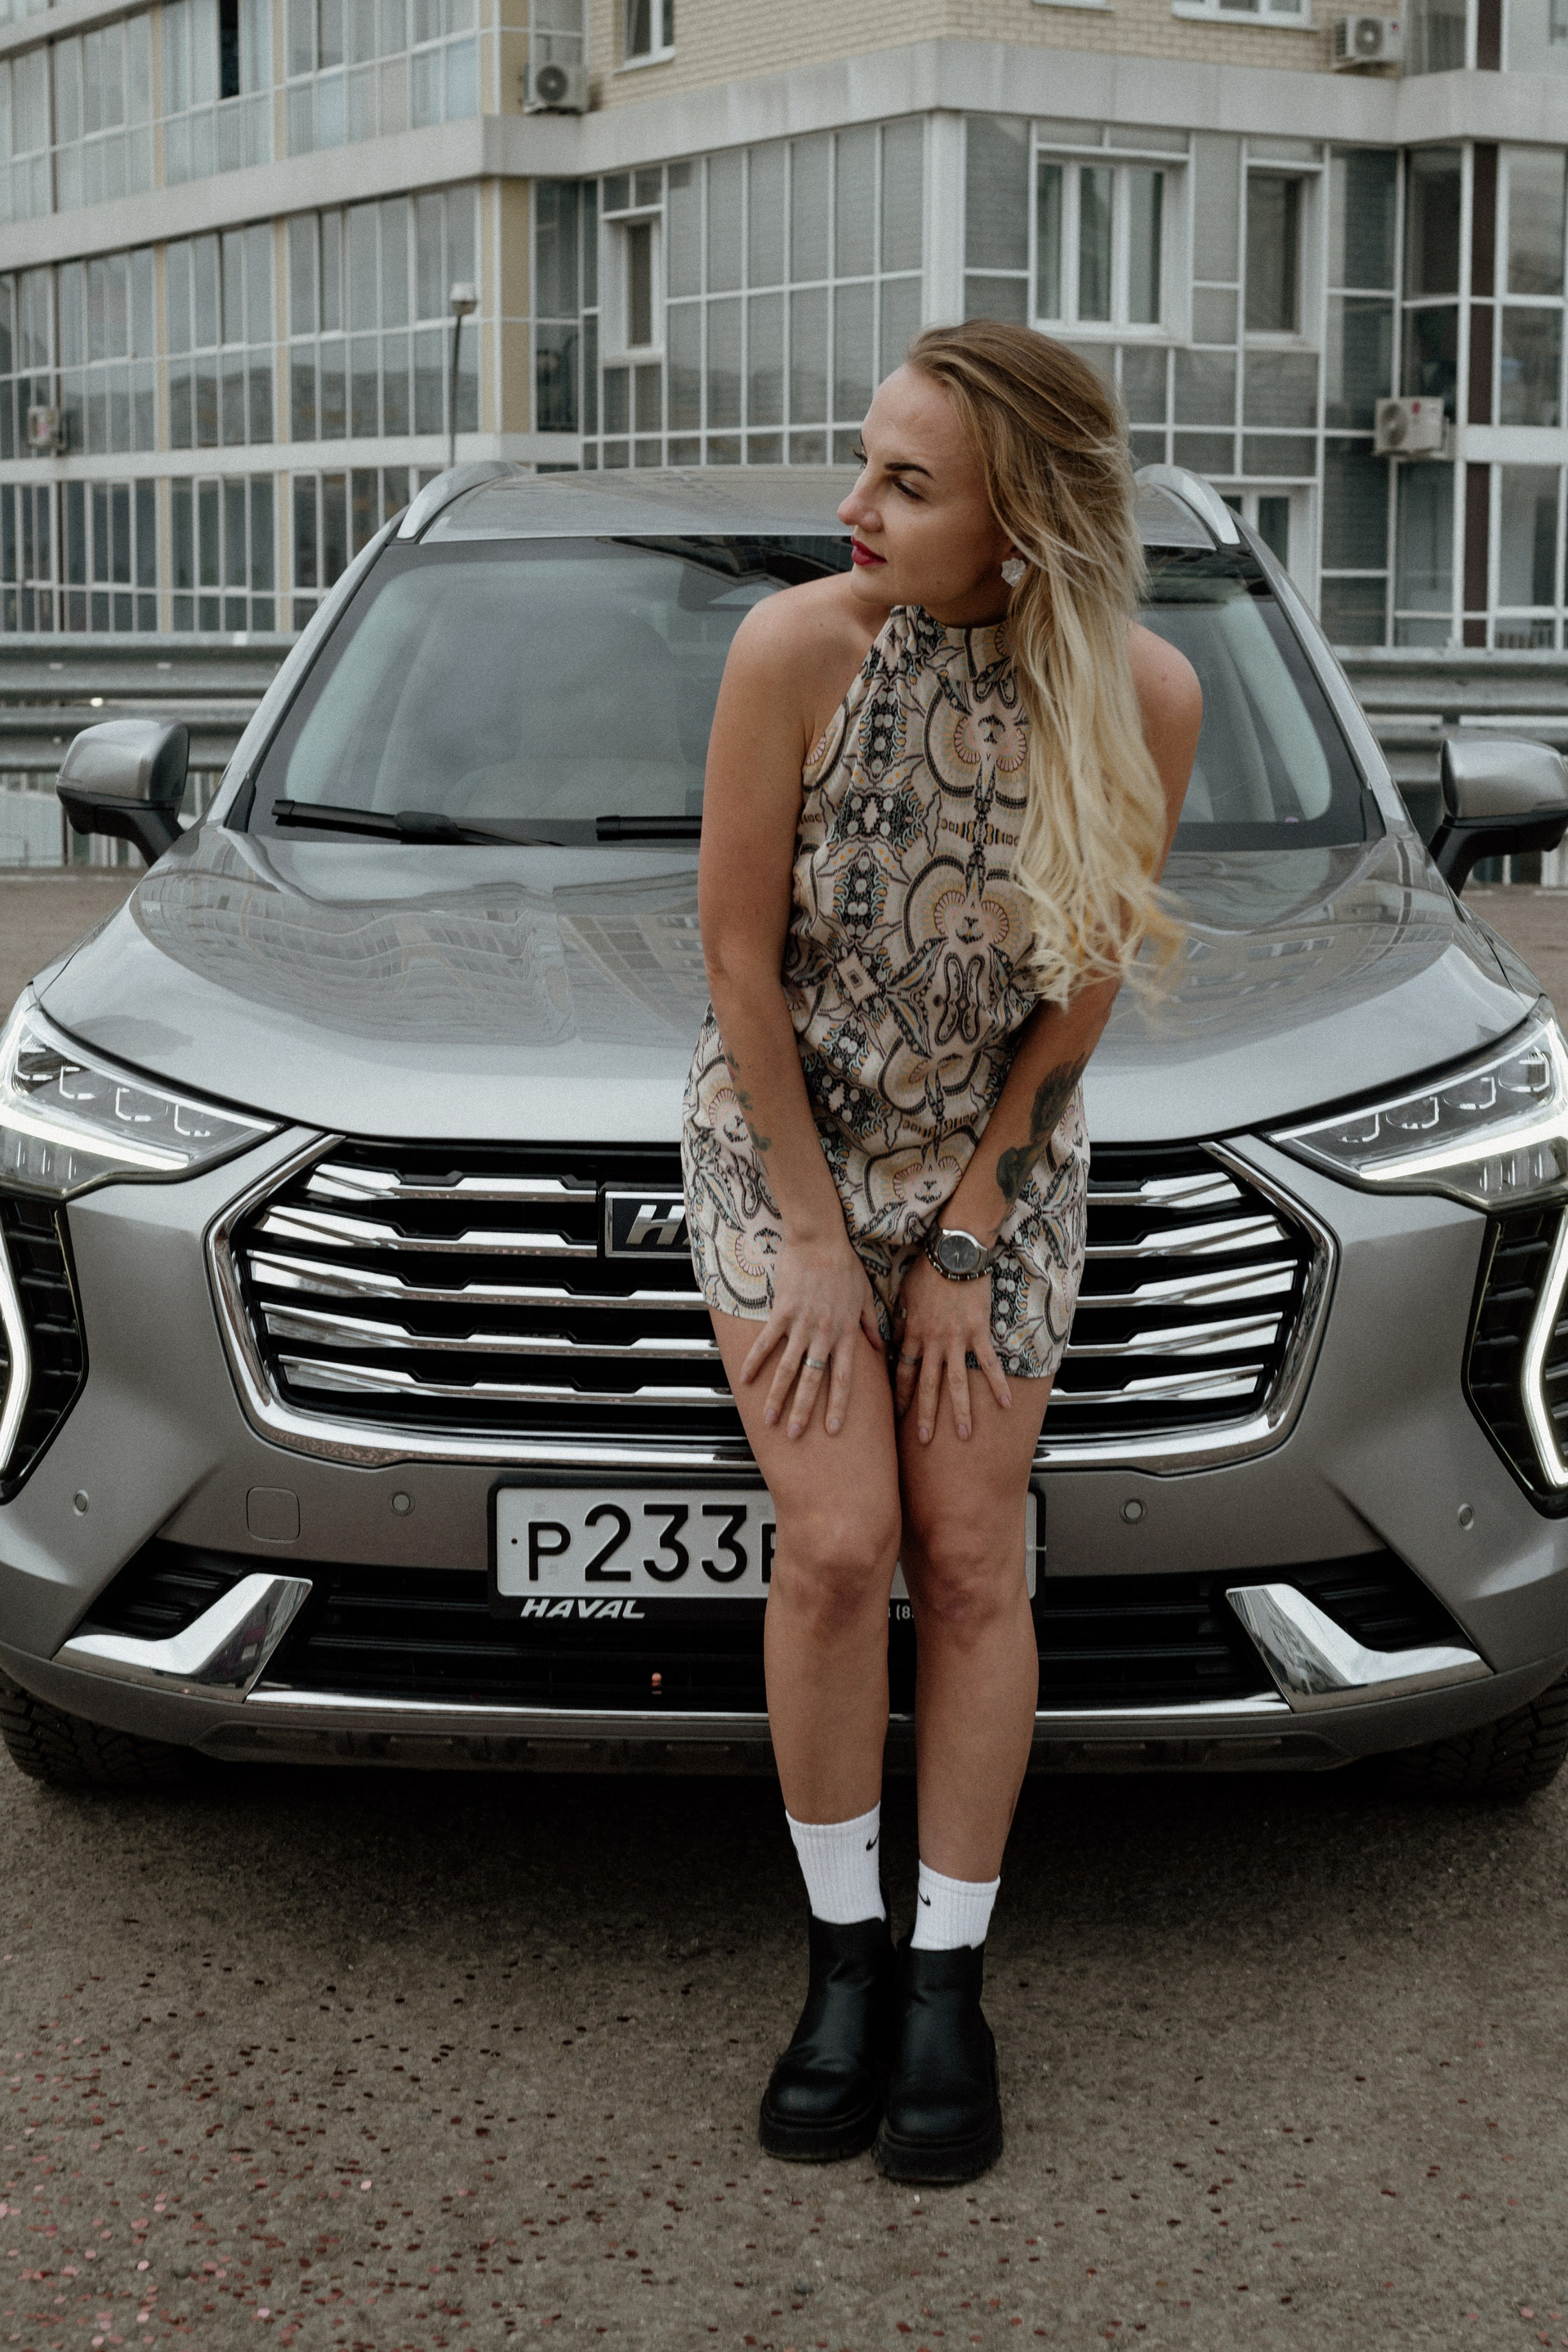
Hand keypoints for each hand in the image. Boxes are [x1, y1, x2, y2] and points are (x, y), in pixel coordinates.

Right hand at [739, 1233, 885, 1438]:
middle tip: (796, 1436)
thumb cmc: (845, 1265)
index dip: (839, 1406)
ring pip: (788, 1368)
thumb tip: (880, 1348)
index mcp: (845, 1333)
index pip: (844, 1378)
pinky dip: (755, 1361)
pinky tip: (745, 1380)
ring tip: (770, 1420)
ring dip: (778, 1396)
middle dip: (804, 1411)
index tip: (834, 1430)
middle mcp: (824, 1333)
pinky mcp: (782, 1311)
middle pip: (813, 1380)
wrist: (820, 1239)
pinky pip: (767, 1341)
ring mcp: (801, 1324)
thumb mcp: (865, 1296)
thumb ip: (869, 1325)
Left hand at [893, 1252, 1011, 1443]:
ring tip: (963, 1435)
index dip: (899, 1395)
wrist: (954, 1252)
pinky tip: (1005, 1404)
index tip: (896, 1416)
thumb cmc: (927, 1269)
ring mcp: (956, 1339)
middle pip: (926, 1385)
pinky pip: (988, 1363)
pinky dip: (997, 1384)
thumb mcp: (903, 1295)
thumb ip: (899, 1321)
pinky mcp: (979, 1332)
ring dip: (959, 1411)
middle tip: (923, 1440)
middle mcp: (932, 1341)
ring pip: (955, 1382)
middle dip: (924, 1415)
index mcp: (912, 1333)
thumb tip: (890, 1341)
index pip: (902, 1372)